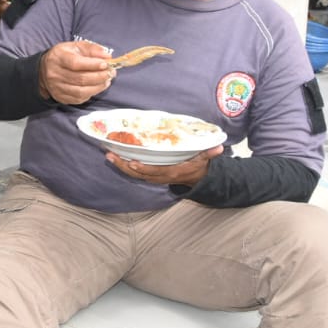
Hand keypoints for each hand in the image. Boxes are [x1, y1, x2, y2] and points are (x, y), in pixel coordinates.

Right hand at [38, 41, 112, 104]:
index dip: (92, 65)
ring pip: (80, 91)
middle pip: (80, 78)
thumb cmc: (64, 56)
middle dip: (99, 76)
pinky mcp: (60, 97)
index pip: (75, 63)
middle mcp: (54, 73)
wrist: (44, 69)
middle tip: (111, 73)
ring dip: (98, 87)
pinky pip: (79, 99)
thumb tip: (107, 56)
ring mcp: (56, 87)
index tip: (105, 64)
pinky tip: (98, 87)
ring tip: (107, 80)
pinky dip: (91, 93)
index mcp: (58, 57)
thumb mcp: (75, 46)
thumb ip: (92, 49)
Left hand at [106, 145, 223, 185]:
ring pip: (134, 175)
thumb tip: (218, 147)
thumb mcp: (204, 159)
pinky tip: (116, 158)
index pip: (155, 172)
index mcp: (171, 172)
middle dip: (124, 166)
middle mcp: (160, 177)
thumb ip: (209, 153)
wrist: (196, 179)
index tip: (132, 162)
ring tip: (108, 155)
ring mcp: (154, 177)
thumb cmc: (197, 166)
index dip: (143, 168)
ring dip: (121, 166)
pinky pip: (135, 173)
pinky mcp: (150, 175)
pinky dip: (124, 167)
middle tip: (110, 155)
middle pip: (139, 174)